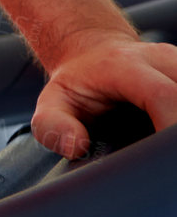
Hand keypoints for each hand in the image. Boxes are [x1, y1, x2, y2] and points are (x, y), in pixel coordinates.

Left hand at [30, 30, 176, 159]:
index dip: (172, 127)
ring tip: (169, 155)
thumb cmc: (78, 82)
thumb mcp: (52, 101)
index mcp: (125, 66)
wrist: (92, 50)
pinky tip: (172, 141)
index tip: (167, 160)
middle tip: (168, 165)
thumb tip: (76, 144)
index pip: (164, 95)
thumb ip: (52, 124)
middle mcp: (160, 59)